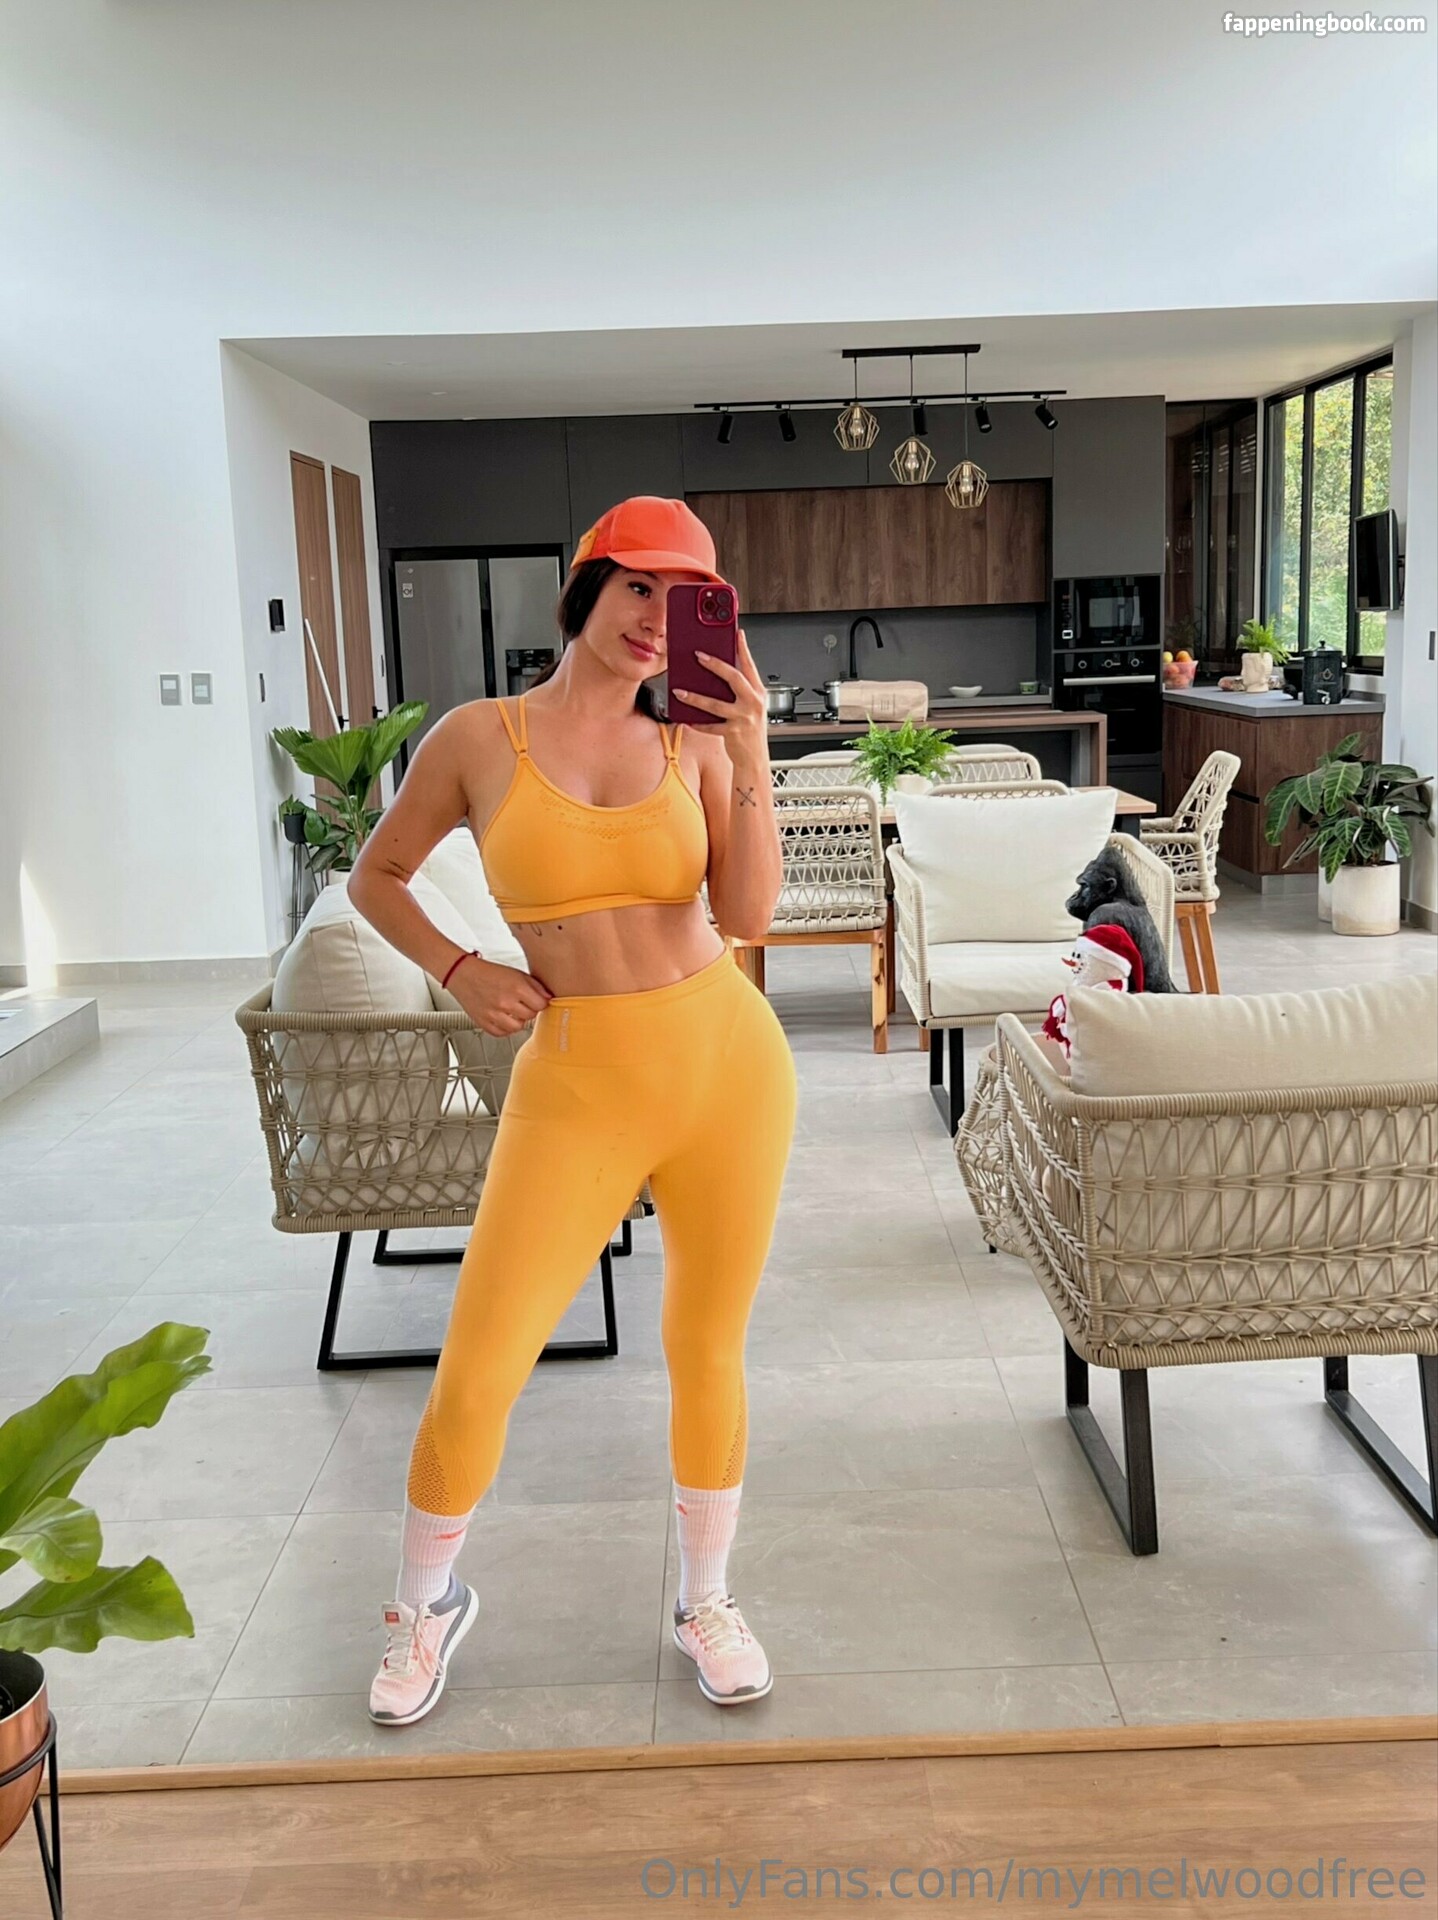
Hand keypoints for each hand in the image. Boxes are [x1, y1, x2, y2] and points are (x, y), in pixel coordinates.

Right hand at [445, 955, 551, 1036]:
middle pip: (530, 1016)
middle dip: (529, 1010)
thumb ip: (535, 986)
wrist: (463, 974)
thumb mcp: (516, 973)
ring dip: (518, 1020)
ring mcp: (494, 1014)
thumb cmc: (489, 972)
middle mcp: (505, 1002)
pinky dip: (505, 1027)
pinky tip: (503, 1017)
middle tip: (523, 1003)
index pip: (541, 1004)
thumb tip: (548, 998)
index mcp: (516, 987)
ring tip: (513, 1011)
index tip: (537, 1000)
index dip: (541, 1002)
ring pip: (518, 1027)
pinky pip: (502, 1033)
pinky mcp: (484, 1023)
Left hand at [678, 629, 769, 769]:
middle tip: (698, 655)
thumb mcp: (750, 706)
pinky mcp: (733, 734)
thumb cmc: (750, 730)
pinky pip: (710, 726)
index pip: (750, 666)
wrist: (755, 760)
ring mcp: (744, 719)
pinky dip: (697, 723)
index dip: (743, 649)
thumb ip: (739, 691)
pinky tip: (685, 719)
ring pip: (715, 704)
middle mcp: (753, 703)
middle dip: (715, 665)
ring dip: (695, 697)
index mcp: (758, 693)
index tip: (737, 633)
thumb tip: (716, 673)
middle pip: (733, 678)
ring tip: (679, 691)